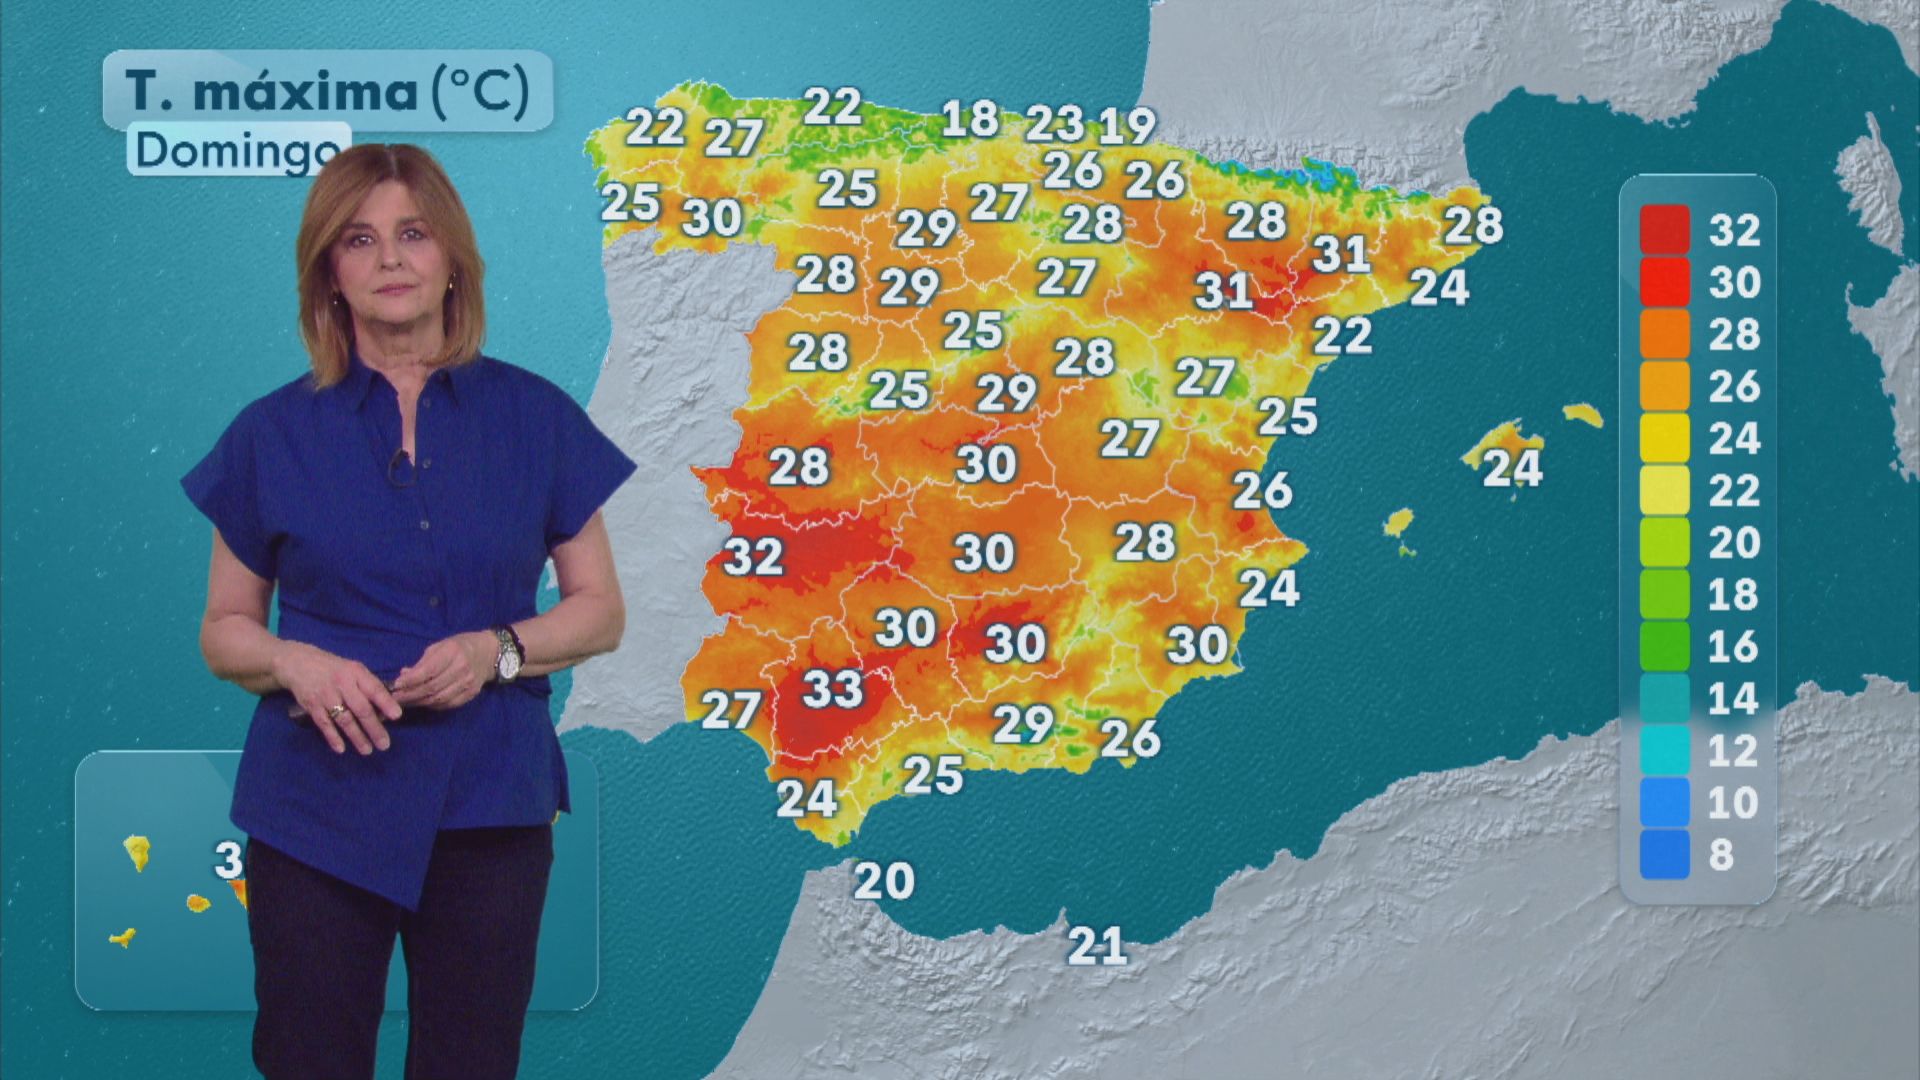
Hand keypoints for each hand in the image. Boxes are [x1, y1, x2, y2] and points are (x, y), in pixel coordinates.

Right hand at [271, 641, 400, 754]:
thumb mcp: (352, 669)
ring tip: (367, 750)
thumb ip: (367, 686)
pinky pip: (324, 724)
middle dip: (374, 728)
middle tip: (384, 744)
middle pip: (360, 708)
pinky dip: (332, 737)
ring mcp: (325, 695)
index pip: (374, 688)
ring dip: (357, 737)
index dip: (386, 702)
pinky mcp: (311, 705)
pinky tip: (341, 749)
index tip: (397, 716)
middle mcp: (342, 683)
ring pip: (344, 719)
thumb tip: (386, 709)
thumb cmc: (333, 669)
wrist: (298, 663)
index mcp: (356, 672)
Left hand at [392, 631, 495, 711]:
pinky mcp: (471, 694)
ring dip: (419, 702)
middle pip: (432, 687)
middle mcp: (462, 668)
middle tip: (395, 698)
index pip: (428, 670)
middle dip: (411, 694)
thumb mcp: (440, 646)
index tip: (396, 685)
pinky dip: (432, 706)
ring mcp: (468, 683)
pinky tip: (423, 703)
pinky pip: (448, 704)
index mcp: (452, 652)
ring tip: (406, 703)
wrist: (488, 653)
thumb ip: (422, 662)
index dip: (410, 680)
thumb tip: (403, 677)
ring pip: (438, 699)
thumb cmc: (459, 646)